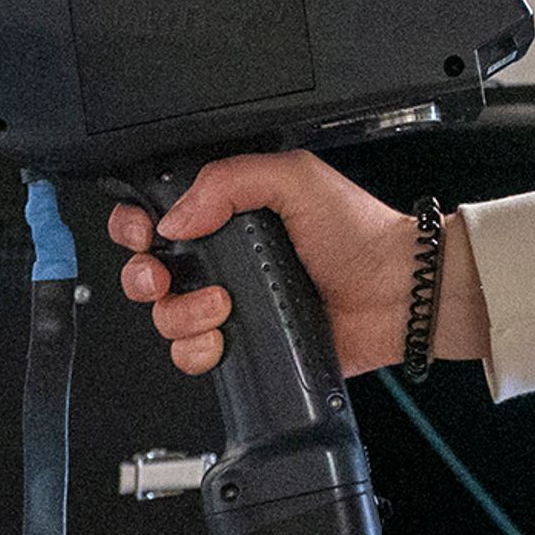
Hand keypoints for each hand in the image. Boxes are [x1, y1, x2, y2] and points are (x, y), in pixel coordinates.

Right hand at [105, 153, 492, 378]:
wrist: (397, 293)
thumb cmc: (361, 233)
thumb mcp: (295, 178)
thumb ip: (230, 180)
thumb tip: (175, 216)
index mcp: (230, 214)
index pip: (159, 216)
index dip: (136, 226)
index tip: (144, 234)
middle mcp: (225, 260)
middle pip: (147, 271)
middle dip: (144, 276)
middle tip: (164, 276)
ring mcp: (231, 305)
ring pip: (164, 317)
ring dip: (179, 314)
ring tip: (221, 305)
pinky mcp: (244, 345)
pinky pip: (192, 356)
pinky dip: (196, 351)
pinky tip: (222, 337)